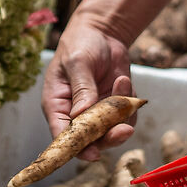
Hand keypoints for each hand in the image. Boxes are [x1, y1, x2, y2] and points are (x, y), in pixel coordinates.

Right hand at [41, 18, 137, 155]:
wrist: (103, 32)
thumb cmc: (81, 43)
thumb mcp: (78, 62)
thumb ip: (82, 88)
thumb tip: (81, 115)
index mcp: (57, 105)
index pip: (62, 135)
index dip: (76, 148)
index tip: (93, 154)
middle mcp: (75, 114)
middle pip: (90, 140)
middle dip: (108, 136)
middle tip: (124, 129)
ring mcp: (96, 112)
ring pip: (112, 131)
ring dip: (122, 114)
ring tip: (122, 81)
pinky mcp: (113, 107)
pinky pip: (126, 118)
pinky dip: (129, 104)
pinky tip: (123, 80)